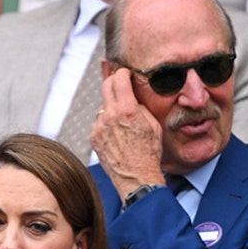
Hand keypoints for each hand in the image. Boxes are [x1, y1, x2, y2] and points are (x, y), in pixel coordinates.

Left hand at [90, 67, 165, 197]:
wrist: (135, 175)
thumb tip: (132, 98)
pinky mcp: (94, 137)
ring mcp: (99, 127)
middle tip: (120, 82)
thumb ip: (139, 107)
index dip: (123, 73)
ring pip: (103, 107)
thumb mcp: (153, 124)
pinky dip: (107, 123)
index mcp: (127, 110)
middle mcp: (109, 116)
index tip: (126, 73)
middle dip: (113, 81)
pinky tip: (118, 133)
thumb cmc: (149, 152)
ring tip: (124, 119)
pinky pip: (99, 123)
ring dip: (111, 107)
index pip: (119, 80)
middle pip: (105, 87)